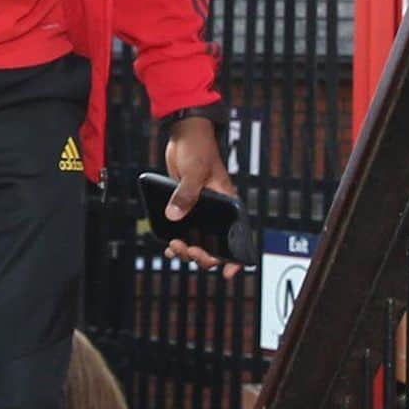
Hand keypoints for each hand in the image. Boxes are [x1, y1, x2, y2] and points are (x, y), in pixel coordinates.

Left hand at [163, 114, 241, 279]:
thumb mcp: (194, 173)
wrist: (184, 135)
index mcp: (228, 204)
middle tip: (186, 249)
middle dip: (201, 253)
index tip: (226, 273)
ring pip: (198, 241)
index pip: (238, 236)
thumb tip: (174, 217)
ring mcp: (201, 211)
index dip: (235, 259)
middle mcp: (217, 211)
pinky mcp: (186, 208)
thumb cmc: (198, 148)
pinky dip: (178, 241)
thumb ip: (186, 195)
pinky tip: (169, 245)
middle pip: (214, 245)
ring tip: (174, 247)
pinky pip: (184, 231)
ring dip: (187, 249)